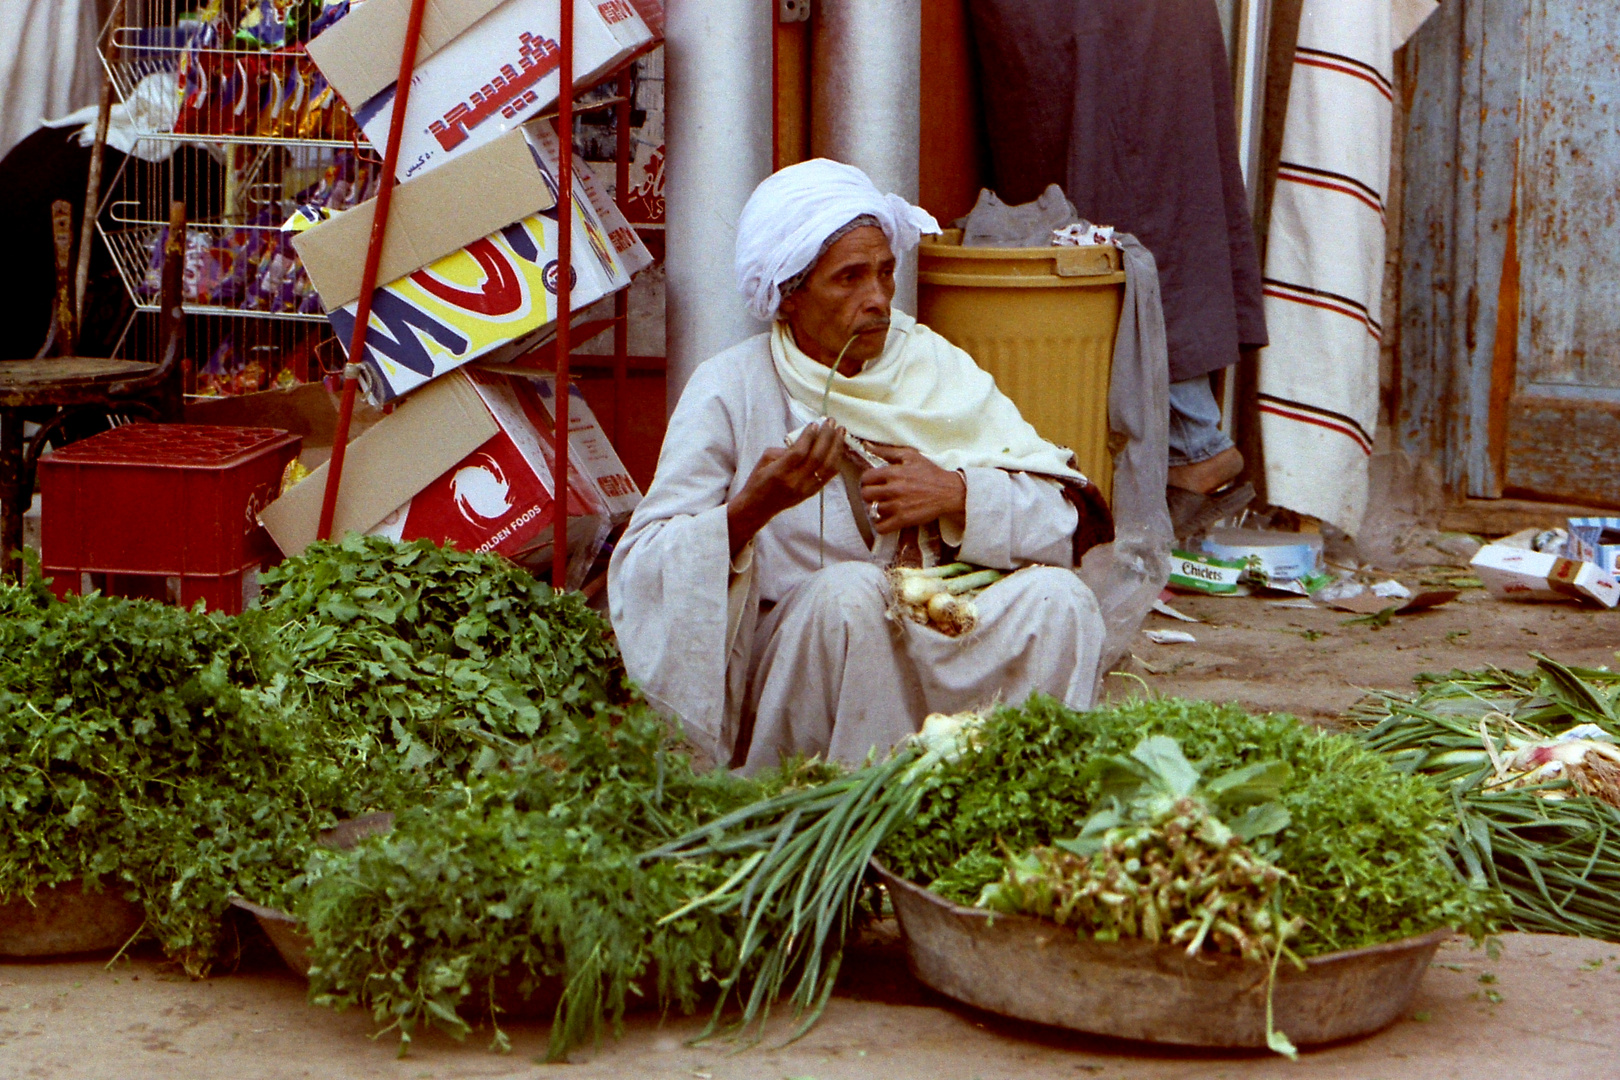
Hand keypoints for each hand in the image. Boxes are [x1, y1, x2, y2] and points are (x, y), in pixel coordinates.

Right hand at [727, 420, 843, 556]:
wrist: (758, 507)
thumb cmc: (758, 481)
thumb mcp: (764, 460)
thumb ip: (784, 449)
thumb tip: (804, 440)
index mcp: (780, 473)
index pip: (799, 452)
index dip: (808, 437)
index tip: (814, 424)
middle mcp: (795, 482)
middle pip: (817, 458)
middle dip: (827, 437)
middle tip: (831, 422)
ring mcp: (805, 489)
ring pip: (828, 467)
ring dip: (836, 447)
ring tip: (840, 432)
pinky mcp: (811, 493)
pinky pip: (829, 475)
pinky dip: (836, 460)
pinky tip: (838, 448)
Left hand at [859, 445, 965, 534]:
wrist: (949, 491)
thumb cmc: (930, 473)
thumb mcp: (910, 456)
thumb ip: (887, 451)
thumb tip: (868, 446)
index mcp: (893, 472)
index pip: (866, 478)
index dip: (867, 481)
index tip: (873, 483)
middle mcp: (893, 489)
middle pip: (866, 495)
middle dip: (869, 495)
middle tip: (876, 495)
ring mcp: (898, 506)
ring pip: (873, 510)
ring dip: (876, 509)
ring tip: (883, 506)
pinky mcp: (904, 520)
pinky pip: (881, 527)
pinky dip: (880, 525)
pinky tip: (885, 519)